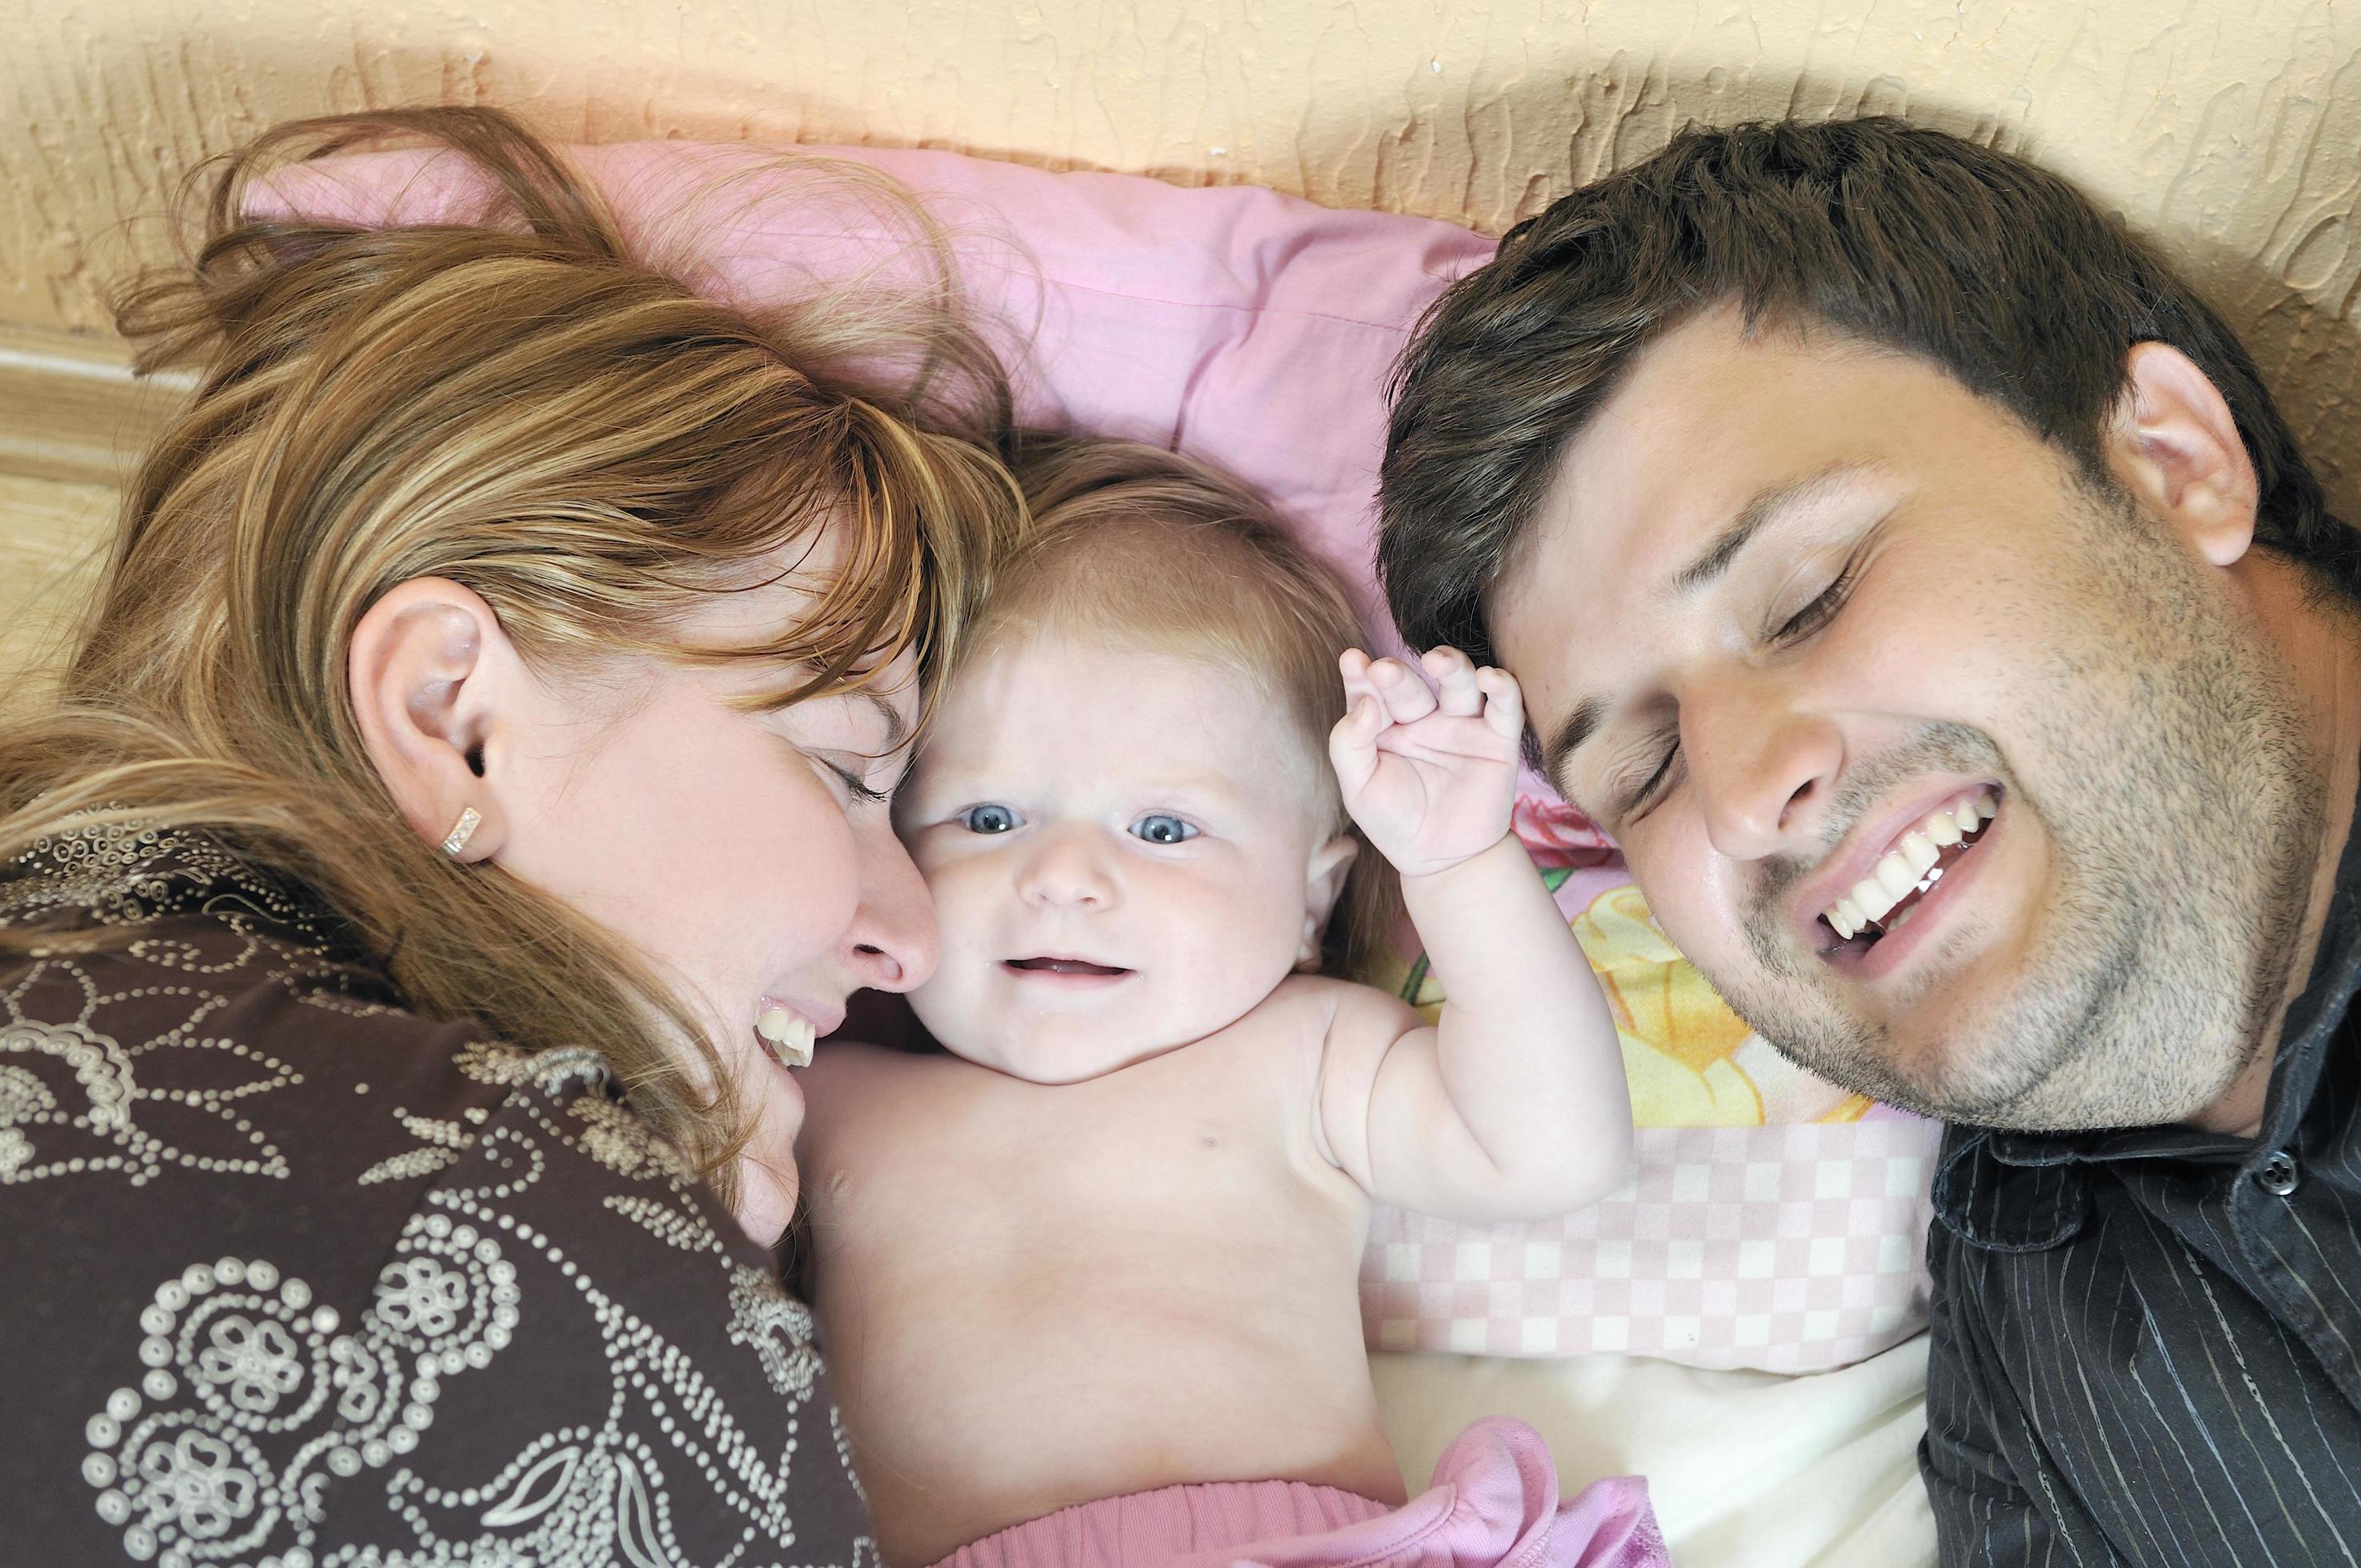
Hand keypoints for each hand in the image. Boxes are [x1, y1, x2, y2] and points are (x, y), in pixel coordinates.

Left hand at [1329, 647, 1523, 879]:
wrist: (1442, 860)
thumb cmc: (1394, 822)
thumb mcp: (1358, 788)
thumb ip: (1350, 745)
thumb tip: (1364, 704)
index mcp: (1385, 726)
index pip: (1371, 693)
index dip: (1361, 677)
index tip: (1352, 662)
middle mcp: (1423, 718)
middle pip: (1411, 686)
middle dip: (1397, 676)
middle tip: (1384, 670)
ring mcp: (1461, 726)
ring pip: (1459, 684)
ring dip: (1451, 666)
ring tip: (1436, 661)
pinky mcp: (1497, 740)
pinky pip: (1504, 707)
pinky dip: (1502, 688)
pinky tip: (1489, 677)